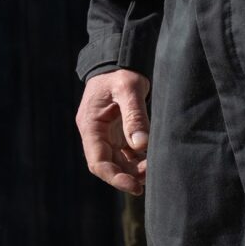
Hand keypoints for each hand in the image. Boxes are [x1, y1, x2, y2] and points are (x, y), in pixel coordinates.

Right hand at [77, 68, 150, 193]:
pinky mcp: (117, 131)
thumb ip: (135, 116)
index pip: (97, 161)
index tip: (134, 186)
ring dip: (133, 169)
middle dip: (127, 176)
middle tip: (149, 181)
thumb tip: (141, 145)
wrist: (119, 59)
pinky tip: (152, 161)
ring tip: (153, 171)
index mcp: (91, 125)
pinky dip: (138, 159)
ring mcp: (105, 133)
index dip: (114, 177)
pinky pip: (125, 152)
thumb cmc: (121, 71)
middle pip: (107, 165)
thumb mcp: (129, 88)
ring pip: (117, 161)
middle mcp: (95, 133)